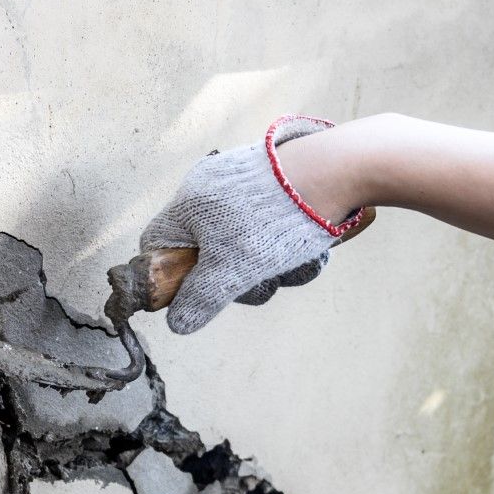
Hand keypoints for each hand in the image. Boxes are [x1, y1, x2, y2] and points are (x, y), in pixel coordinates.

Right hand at [143, 116, 369, 333]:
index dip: (172, 274)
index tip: (198, 290)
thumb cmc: (275, 218)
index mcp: (188, 205)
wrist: (337, 170)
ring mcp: (244, 185)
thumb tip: (178, 323)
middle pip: (206, 252)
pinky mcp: (277, 184)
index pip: (156, 245)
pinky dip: (288, 245)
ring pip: (245, 245)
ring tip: (295, 262)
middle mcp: (210, 190)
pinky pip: (270, 227)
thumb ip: (200, 298)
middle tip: (260, 281)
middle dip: (238, 277)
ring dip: (271, 267)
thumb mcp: (232, 269)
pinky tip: (309, 247)